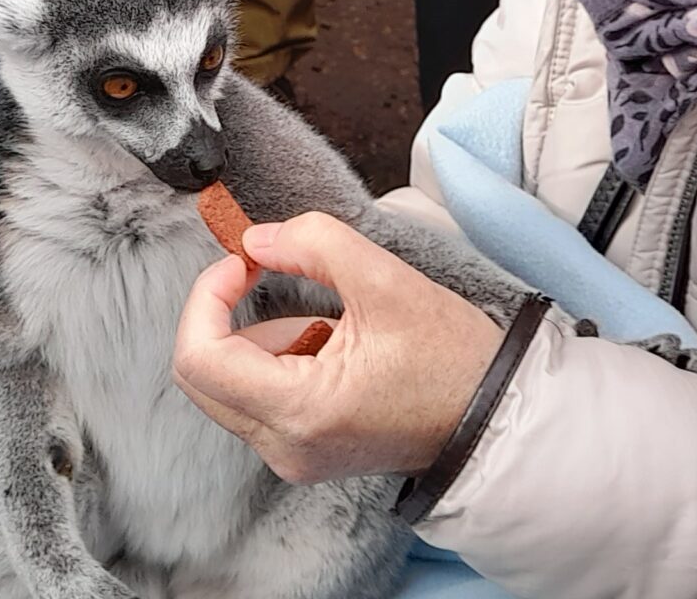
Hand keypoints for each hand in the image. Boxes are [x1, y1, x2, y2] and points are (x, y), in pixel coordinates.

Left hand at [171, 212, 504, 483]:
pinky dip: (278, 361)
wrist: (496, 418)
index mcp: (300, 410)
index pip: (200, 358)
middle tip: (267, 272)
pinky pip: (259, 400)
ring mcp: (292, 457)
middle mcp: (285, 447)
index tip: (243, 261)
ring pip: (229, 386)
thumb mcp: (386, 281)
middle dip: (226, 315)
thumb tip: (256, 240)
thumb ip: (313, 244)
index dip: (208, 296)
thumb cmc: (454, 360)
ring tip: (330, 322)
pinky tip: (332, 346)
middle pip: (202, 376)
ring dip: (260, 337)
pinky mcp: (303, 453)